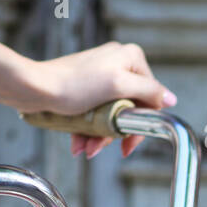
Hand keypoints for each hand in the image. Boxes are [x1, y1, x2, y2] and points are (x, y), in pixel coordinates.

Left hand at [23, 42, 176, 158]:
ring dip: (99, 136)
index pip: (150, 99)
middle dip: (114, 134)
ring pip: (112, 114)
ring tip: (84, 148)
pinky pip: (97, 112)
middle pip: (130, 109)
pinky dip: (89, 129)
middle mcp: (119, 63)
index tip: (127, 145)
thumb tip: (171, 99)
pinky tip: (79, 141)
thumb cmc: (73, 86)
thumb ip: (148, 91)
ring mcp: (103, 75)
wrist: (35, 88)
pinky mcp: (88, 86)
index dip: (140, 125)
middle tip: (99, 149)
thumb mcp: (117, 86)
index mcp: (131, 58)